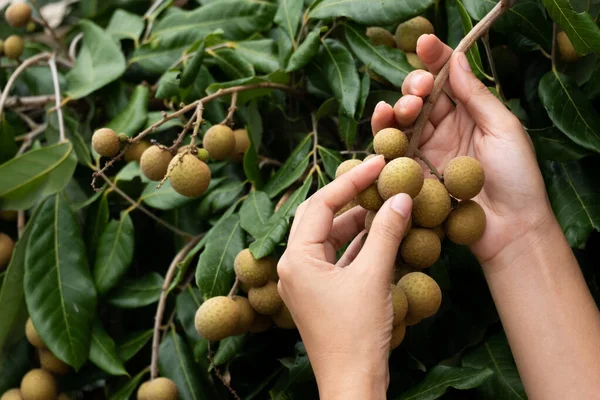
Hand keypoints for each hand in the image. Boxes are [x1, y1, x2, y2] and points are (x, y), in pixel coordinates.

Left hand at [277, 156, 412, 399]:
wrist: (352, 384)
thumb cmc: (357, 334)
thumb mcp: (374, 277)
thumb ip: (385, 233)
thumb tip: (400, 197)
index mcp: (296, 258)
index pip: (320, 203)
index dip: (350, 180)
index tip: (377, 162)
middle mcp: (294, 266)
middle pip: (320, 217)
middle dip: (350, 197)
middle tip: (378, 178)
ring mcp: (306, 281)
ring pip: (329, 237)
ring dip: (356, 221)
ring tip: (385, 202)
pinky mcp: (321, 293)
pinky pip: (337, 258)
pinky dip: (357, 244)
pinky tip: (380, 232)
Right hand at [372, 34, 554, 264]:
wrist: (509, 227)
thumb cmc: (516, 177)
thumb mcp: (503, 128)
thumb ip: (476, 95)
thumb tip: (457, 59)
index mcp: (468, 114)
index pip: (446, 79)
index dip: (434, 59)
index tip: (425, 43)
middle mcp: (443, 129)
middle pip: (418, 98)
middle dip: (414, 86)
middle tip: (421, 89)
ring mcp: (425, 151)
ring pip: (400, 121)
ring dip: (397, 107)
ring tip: (404, 107)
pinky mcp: (411, 173)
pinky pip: (391, 149)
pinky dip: (382, 132)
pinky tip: (382, 119)